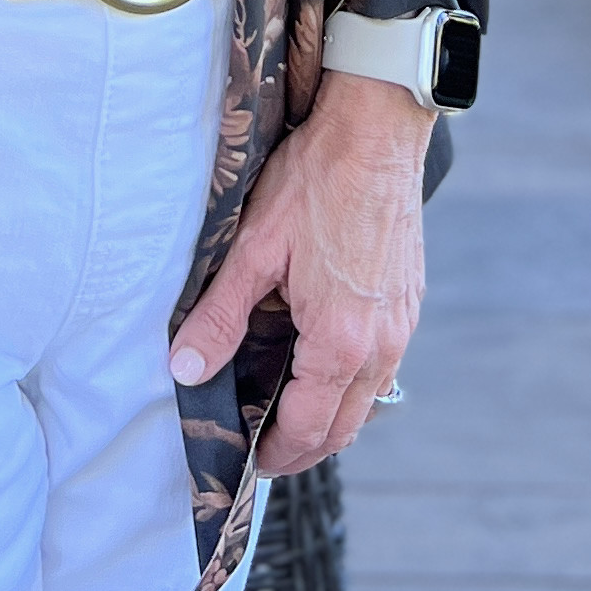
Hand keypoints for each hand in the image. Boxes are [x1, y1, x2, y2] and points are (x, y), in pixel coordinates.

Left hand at [169, 69, 431, 472]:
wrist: (377, 133)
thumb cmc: (315, 182)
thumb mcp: (254, 248)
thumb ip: (219, 315)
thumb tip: (183, 369)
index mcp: (341, 342)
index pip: (308, 429)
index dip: (275, 453)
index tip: (247, 458)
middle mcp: (382, 346)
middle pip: (344, 428)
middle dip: (304, 447)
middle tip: (264, 447)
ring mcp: (401, 325)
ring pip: (368, 400)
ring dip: (331, 416)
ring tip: (288, 408)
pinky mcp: (407, 302)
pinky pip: (384, 366)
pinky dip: (353, 381)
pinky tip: (322, 359)